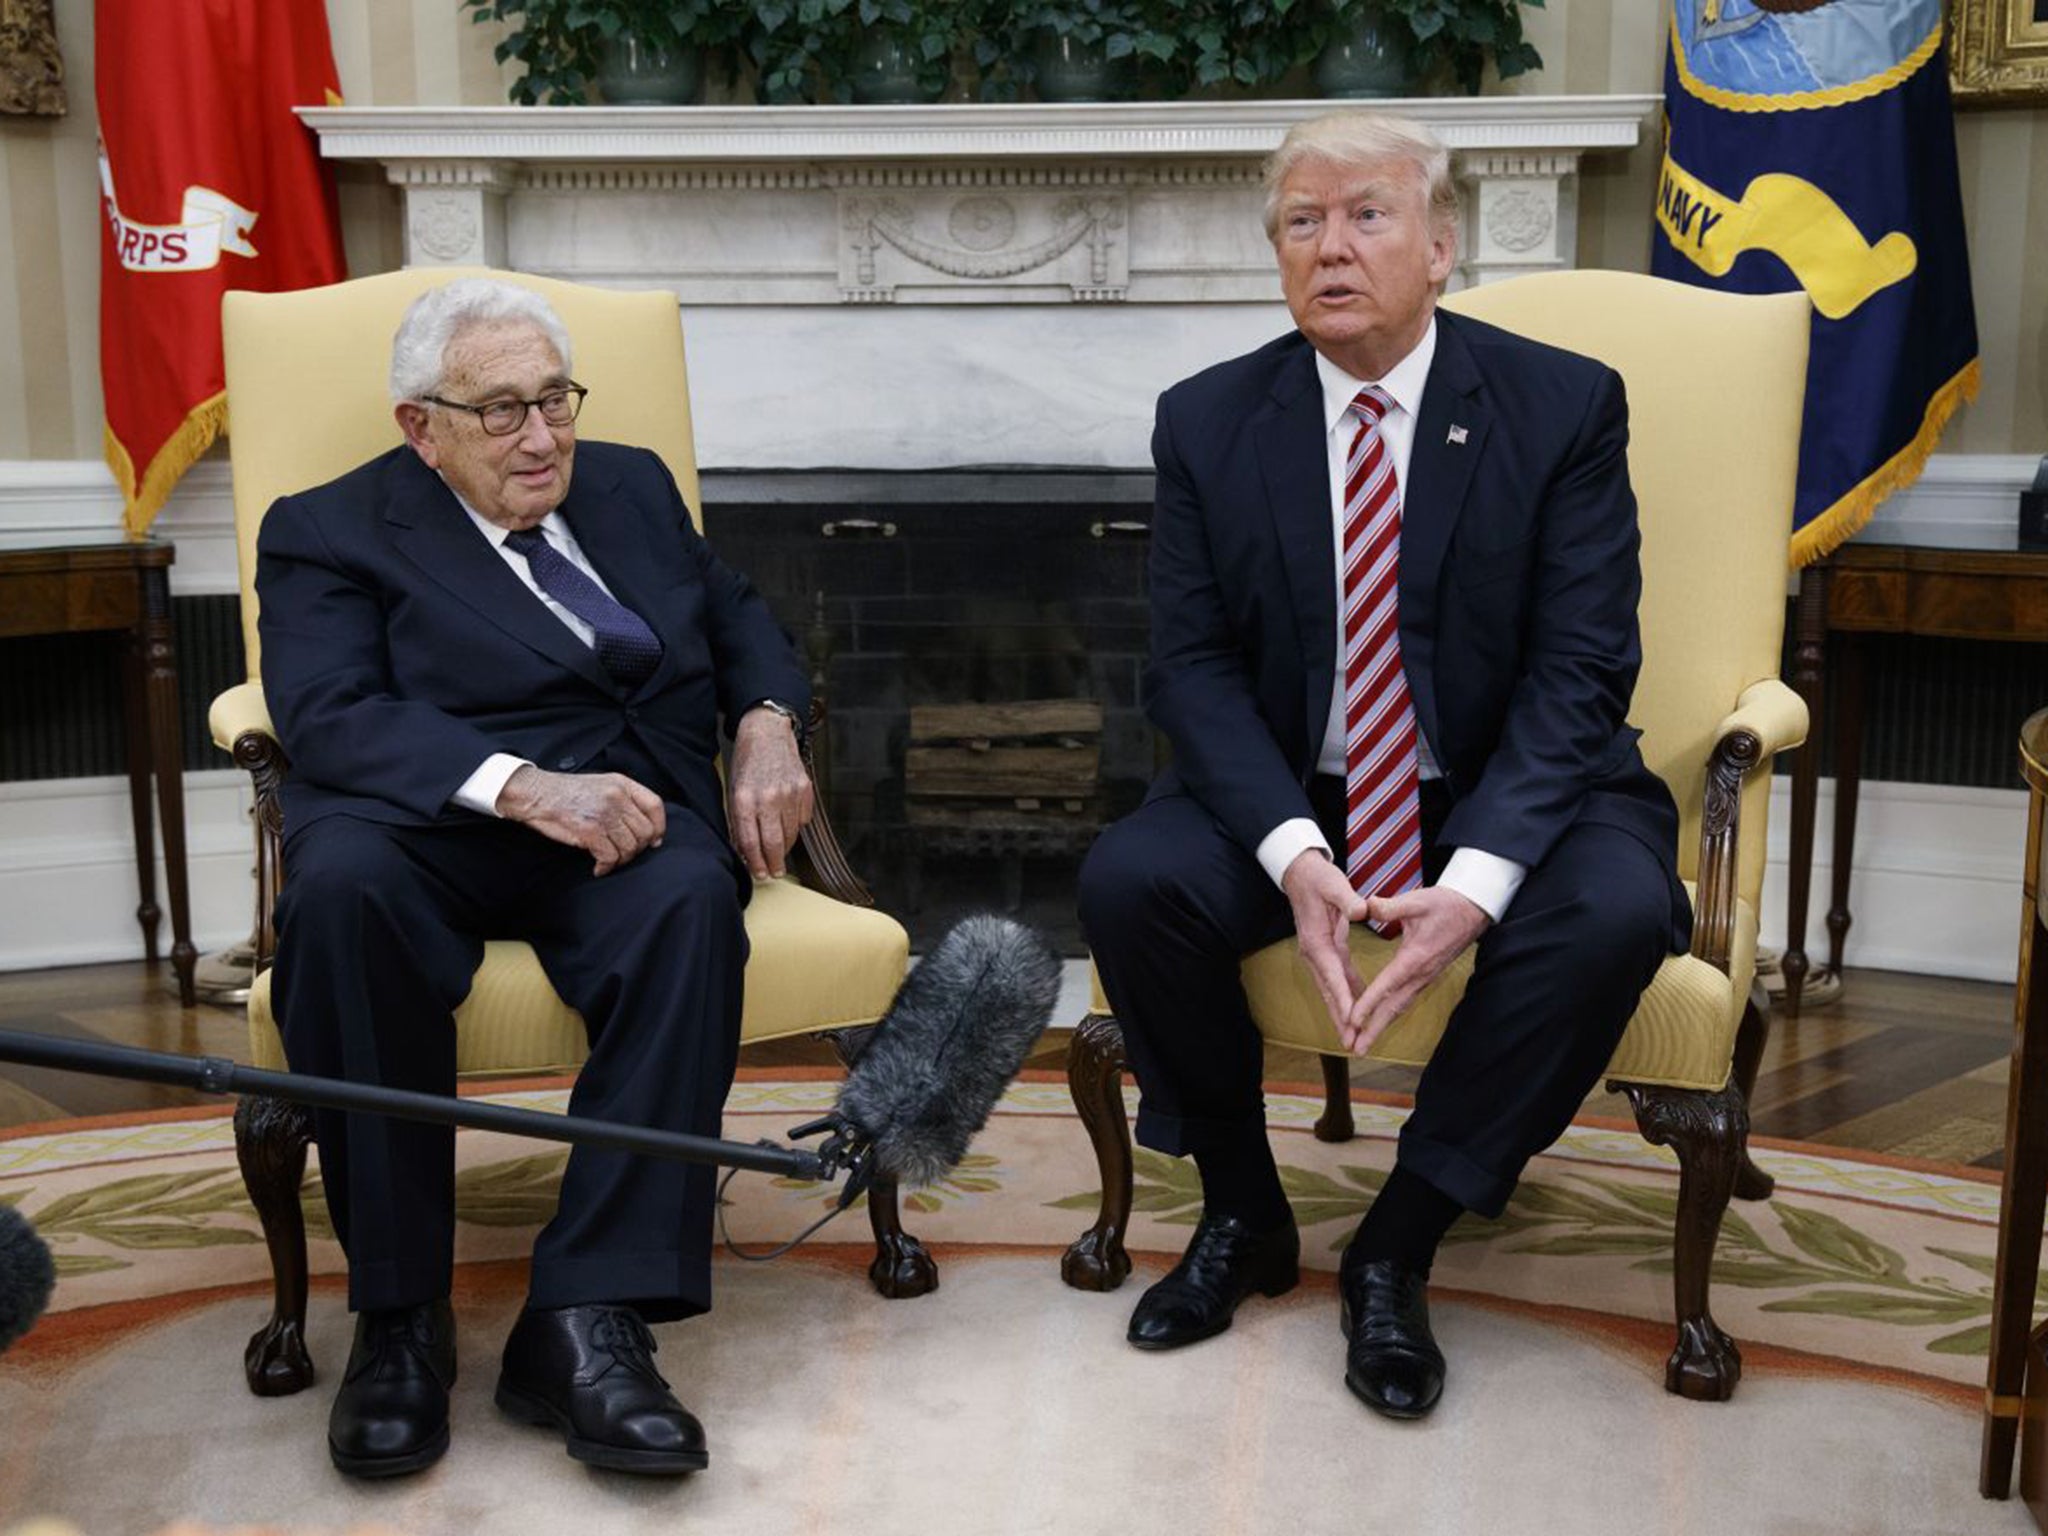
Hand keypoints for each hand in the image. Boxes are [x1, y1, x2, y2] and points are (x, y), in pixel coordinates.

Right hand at [497, 765, 665, 876]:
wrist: (535, 794)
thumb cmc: (567, 794)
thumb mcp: (602, 786)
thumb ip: (625, 801)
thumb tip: (649, 831)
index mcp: (622, 784)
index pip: (655, 806)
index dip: (659, 827)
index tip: (654, 841)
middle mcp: (616, 797)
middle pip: (645, 831)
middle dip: (637, 849)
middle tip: (622, 854)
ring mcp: (604, 813)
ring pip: (629, 847)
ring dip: (620, 860)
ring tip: (608, 860)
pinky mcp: (589, 830)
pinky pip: (610, 856)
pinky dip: (606, 867)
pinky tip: (598, 867)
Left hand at [729, 705, 813, 879]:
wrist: (768, 732)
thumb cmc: (747, 761)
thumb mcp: (734, 790)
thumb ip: (738, 821)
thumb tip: (744, 850)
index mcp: (744, 799)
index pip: (751, 842)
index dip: (755, 863)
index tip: (759, 874)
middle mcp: (768, 798)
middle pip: (774, 843)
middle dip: (774, 864)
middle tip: (773, 873)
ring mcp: (789, 794)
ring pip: (790, 834)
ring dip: (785, 847)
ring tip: (780, 852)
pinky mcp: (804, 789)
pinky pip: (802, 819)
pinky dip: (796, 826)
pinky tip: (788, 823)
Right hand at [1281, 849, 1370, 1037]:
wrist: (1300, 872)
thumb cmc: (1318, 878)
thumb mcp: (1334, 883)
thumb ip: (1348, 899)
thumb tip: (1362, 911)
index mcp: (1317, 941)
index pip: (1332, 975)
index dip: (1343, 998)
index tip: (1352, 1019)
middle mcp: (1314, 953)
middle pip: (1329, 992)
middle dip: (1340, 1019)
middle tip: (1351, 1044)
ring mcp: (1318, 954)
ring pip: (1332, 990)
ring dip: (1342, 1013)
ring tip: (1353, 1038)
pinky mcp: (1326, 951)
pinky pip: (1338, 978)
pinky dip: (1346, 995)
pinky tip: (1358, 1008)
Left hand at [1341, 886, 1490, 1056]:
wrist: (1474, 910)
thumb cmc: (1446, 904)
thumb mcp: (1417, 901)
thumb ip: (1390, 906)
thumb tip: (1365, 906)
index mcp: (1414, 957)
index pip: (1388, 985)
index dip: (1369, 1003)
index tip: (1353, 1019)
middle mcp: (1419, 974)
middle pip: (1394, 1007)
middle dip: (1373, 1029)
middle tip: (1356, 1049)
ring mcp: (1424, 978)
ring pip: (1399, 1008)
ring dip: (1380, 1027)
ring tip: (1362, 1045)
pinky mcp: (1425, 977)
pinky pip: (1405, 1001)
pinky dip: (1390, 1015)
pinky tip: (1378, 1023)